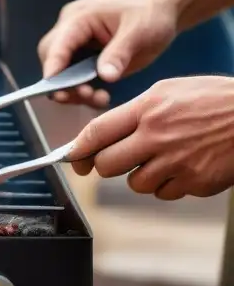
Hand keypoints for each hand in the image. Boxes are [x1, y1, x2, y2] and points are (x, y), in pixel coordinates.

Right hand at [37, 0, 178, 106]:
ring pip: (60, 71)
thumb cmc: (151, 14)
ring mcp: (76, 42)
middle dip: (62, 83)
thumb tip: (104, 77)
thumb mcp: (139, 32)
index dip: (53, 69)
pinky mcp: (83, 54)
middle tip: (86, 96)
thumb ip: (119, 54)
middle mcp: (70, 29)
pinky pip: (73, 74)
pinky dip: (82, 88)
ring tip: (98, 98)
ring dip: (73, 89)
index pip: (56, 45)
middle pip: (51, 59)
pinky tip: (101, 95)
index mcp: (78, 18)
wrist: (163, 8)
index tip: (58, 91)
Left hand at [68, 76, 233, 199]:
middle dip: (106, 165)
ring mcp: (177, 162)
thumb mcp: (170, 91)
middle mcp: (157, 136)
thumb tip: (100, 135)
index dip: (76, 149)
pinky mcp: (195, 182)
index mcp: (148, 109)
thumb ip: (134, 112)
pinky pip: (164, 193)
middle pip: (106, 165)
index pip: (96, 132)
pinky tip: (183, 167)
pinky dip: (168, 185)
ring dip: (140, 176)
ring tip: (162, 158)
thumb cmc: (215, 100)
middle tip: (117, 159)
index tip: (70, 157)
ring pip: (134, 184)